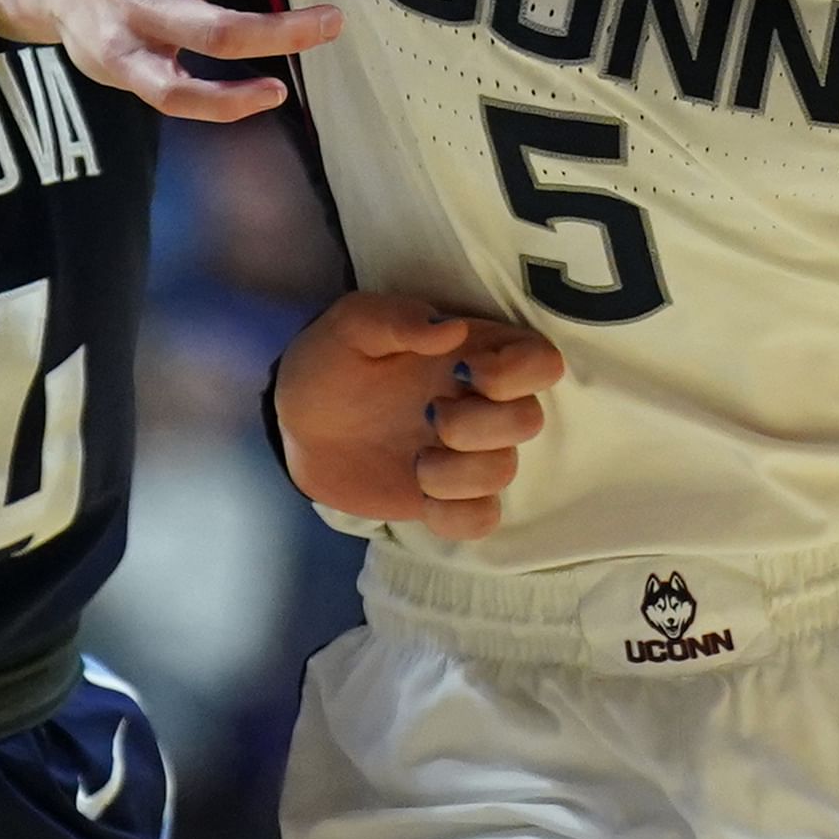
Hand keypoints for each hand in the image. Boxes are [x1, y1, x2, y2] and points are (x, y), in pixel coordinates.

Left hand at [274, 292, 563, 539]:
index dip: (518, 373)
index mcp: (474, 353)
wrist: (298, 426)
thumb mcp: (352, 324)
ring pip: (504, 473)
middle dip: (477, 426)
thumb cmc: (333, 361)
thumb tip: (452, 329)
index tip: (463, 373)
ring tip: (415, 462)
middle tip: (428, 416)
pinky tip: (421, 497)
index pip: (540, 361)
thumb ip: (398, 318)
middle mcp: (483, 404)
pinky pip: (482, 519)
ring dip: (456, 473)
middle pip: (530, 420)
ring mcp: (468, 455)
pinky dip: (455, 515)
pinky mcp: (448, 498)